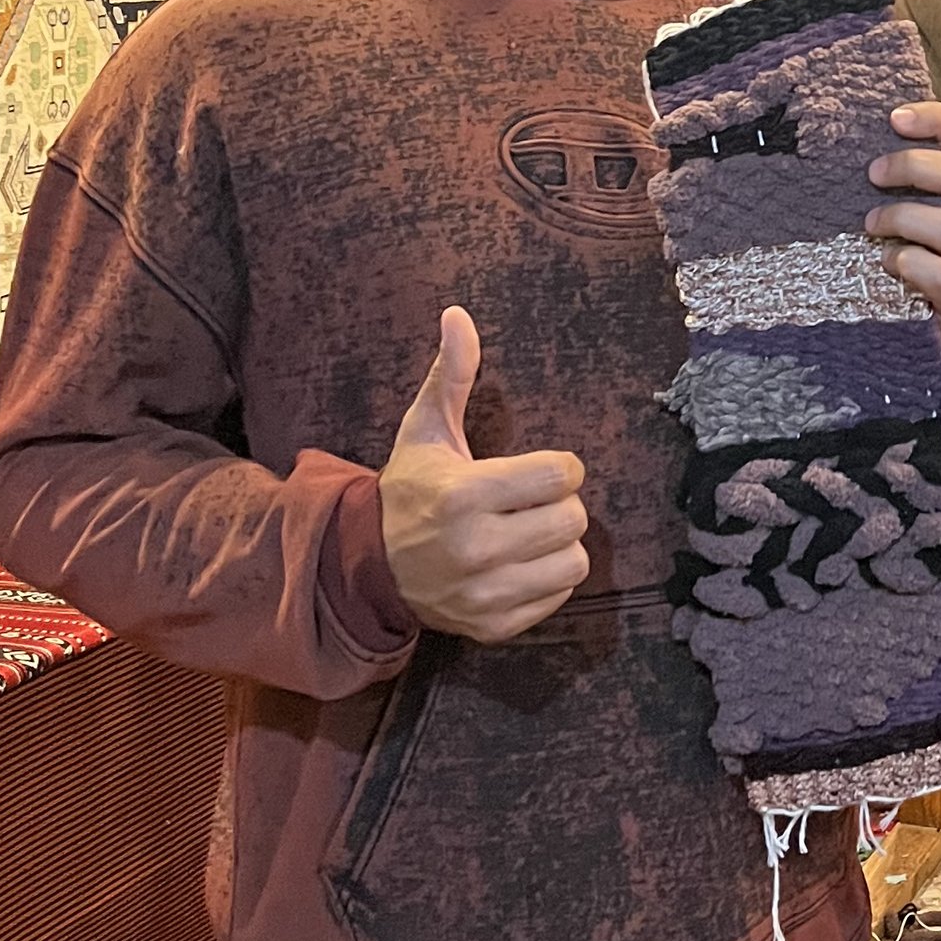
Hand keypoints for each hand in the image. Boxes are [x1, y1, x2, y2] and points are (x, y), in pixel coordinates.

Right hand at [379, 309, 589, 641]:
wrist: (367, 568)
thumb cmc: (408, 489)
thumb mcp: (425, 429)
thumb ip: (451, 374)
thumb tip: (458, 314)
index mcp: (463, 495)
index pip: (561, 475)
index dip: (559, 466)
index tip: (540, 469)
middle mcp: (475, 549)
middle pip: (573, 518)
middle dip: (559, 504)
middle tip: (530, 501)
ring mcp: (484, 594)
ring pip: (573, 561)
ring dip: (559, 543)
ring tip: (528, 532)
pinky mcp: (493, 626)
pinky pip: (559, 597)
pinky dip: (548, 579)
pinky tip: (518, 563)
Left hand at [864, 102, 940, 327]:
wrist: (920, 304)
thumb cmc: (903, 239)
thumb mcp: (902, 197)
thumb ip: (888, 167)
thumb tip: (835, 125)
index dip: (936, 119)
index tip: (895, 118)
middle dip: (913, 168)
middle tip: (873, 174)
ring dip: (903, 219)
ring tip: (871, 224)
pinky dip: (910, 265)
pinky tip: (887, 261)